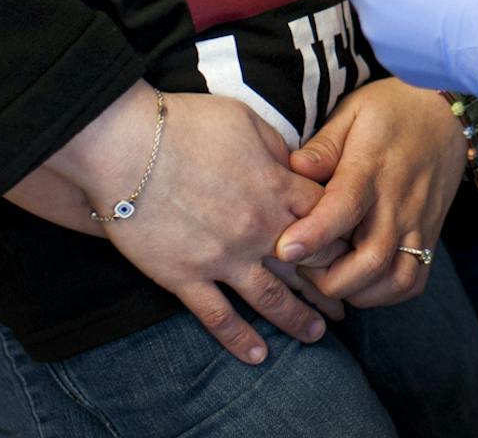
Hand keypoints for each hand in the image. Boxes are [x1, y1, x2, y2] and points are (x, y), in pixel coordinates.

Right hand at [80, 90, 342, 363]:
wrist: (125, 146)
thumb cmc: (185, 124)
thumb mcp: (246, 120)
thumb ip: (278, 148)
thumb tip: (295, 166)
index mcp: (277, 189)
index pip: (326, 221)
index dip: (343, 236)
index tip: (352, 250)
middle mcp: (258, 230)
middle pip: (308, 266)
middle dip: (332, 287)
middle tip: (346, 304)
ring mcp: (223, 258)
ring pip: (272, 300)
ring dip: (298, 320)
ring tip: (317, 334)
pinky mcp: (186, 277)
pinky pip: (219, 318)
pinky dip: (240, 340)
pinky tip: (258, 357)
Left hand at [273, 79, 466, 306]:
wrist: (448, 112)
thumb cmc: (393, 108)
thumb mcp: (353, 111)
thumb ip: (323, 146)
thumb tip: (293, 170)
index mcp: (372, 168)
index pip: (345, 208)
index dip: (314, 234)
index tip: (284, 250)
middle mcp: (398, 202)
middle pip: (370, 260)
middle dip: (329, 280)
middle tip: (301, 268)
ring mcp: (418, 222)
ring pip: (394, 279)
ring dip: (357, 292)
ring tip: (329, 278)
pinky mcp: (429, 234)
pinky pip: (414, 280)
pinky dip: (386, 293)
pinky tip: (361, 282)